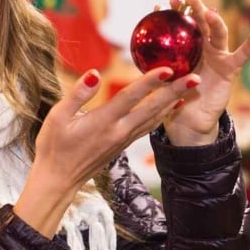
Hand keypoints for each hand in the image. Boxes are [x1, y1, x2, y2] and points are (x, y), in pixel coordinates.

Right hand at [15, 66, 197, 235]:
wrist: (58, 181)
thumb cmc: (53, 147)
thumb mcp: (57, 117)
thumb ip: (77, 94)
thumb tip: (94, 74)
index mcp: (103, 122)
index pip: (131, 97)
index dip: (150, 81)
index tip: (169, 68)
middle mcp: (118, 131)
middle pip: (152, 108)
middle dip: (175, 91)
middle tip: (195, 77)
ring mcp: (123, 140)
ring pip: (153, 118)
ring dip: (173, 102)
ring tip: (190, 88)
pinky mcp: (123, 145)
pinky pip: (147, 127)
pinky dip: (162, 115)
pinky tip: (171, 107)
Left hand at [163, 0, 249, 145]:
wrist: (188, 121)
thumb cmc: (174, 98)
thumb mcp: (162, 76)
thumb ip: (155, 60)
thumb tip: (139, 42)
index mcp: (188, 47)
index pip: (183, 24)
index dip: (176, 12)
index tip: (165, 1)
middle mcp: (204, 48)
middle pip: (201, 23)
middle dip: (195, 7)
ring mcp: (219, 56)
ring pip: (218, 33)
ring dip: (214, 21)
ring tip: (209, 11)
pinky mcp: (230, 68)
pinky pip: (241, 56)